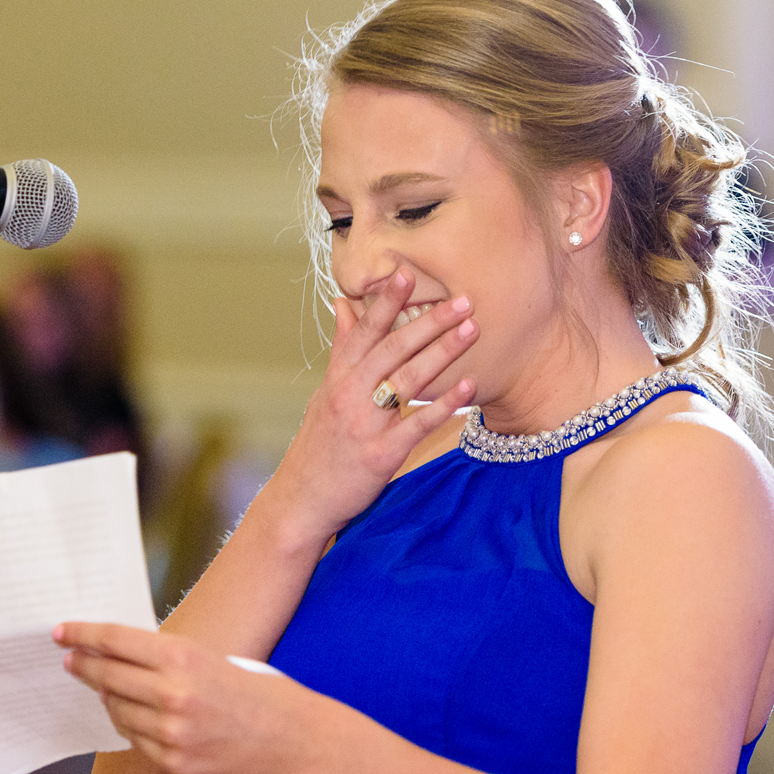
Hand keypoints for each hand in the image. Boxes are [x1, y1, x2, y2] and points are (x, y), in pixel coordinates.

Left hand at [57, 622, 328, 773]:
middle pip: (107, 675)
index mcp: (184, 658)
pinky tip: (129, 716)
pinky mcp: (174, 761)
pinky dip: (129, 725)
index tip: (61, 632)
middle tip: (68, 659)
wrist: (293, 740)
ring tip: (102, 687)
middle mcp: (172, 693)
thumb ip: (171, 659)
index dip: (82, 635)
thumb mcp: (216, 659)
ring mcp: (171, 731)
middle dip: (83, 666)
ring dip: (106, 697)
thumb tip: (125, 657)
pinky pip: (135, 739)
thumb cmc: (260, 691)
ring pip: (117, 710)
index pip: (116, 641)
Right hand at [263, 271, 477, 541]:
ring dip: (443, 351)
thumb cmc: (319, 446)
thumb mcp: (325, 393)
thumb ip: (342, 349)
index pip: (363, 331)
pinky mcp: (380, 455)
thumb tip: (343, 303)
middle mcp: (348, 395)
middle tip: (463, 300)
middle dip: (429, 321)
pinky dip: (445, 404)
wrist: (301, 501)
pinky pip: (417, 424)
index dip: (385, 302)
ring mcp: (364, 424)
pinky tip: (469, 386)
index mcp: (337, 378)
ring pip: (407, 379)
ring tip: (472, 329)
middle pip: (392, 348)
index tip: (406, 273)